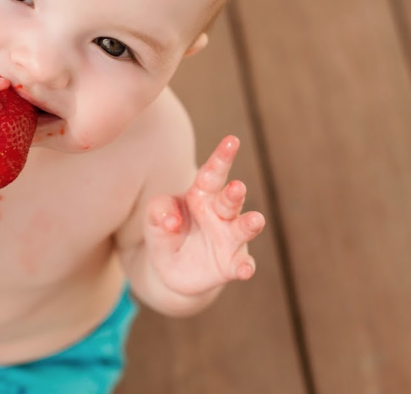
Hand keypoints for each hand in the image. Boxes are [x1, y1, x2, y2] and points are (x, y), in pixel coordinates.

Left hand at [144, 136, 265, 295]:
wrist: (171, 269)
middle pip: (230, 199)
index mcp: (202, 195)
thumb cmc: (166, 232)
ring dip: (250, 224)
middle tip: (237, 186)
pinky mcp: (231, 264)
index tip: (232, 141)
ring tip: (255, 220)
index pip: (212, 173)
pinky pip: (241, 264)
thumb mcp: (155, 219)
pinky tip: (245, 270)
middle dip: (234, 193)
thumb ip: (159, 211)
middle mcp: (221, 214)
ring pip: (243, 228)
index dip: (222, 157)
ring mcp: (229, 239)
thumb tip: (171, 220)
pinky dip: (244, 267)